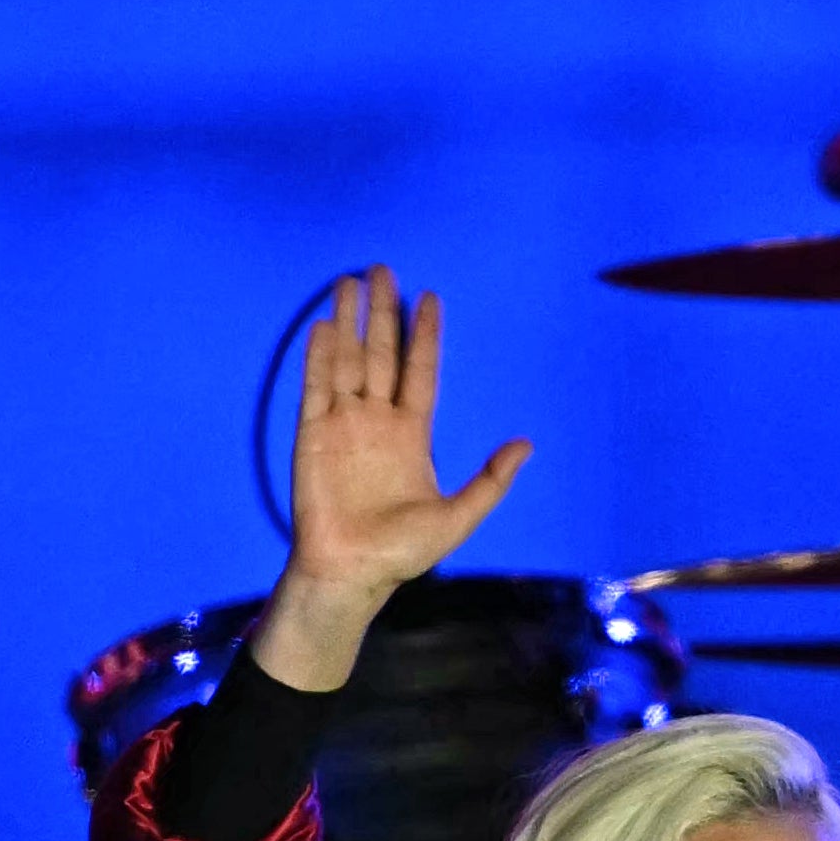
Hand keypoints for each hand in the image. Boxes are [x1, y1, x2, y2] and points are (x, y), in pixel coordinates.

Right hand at [253, 265, 532, 691]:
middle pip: (380, 353)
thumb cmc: (402, 552)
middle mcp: (377, 421)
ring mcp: (343, 424)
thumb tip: (527, 445)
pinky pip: (316, 387)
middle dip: (382, 311)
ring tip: (350, 281)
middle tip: (383, 268)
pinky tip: (324, 325)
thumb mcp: (459, 517)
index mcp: (411, 435)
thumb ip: (490, 480)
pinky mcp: (312, 434)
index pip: (419, 371)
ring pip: (348, 360)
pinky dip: (320, 356)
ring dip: (349, 321)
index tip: (429, 297)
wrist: (352, 572)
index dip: (424, 335)